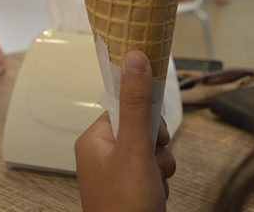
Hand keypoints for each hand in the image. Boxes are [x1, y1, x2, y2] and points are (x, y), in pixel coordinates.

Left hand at [75, 50, 174, 211]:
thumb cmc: (125, 205)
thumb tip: (135, 56)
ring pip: (151, 151)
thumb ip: (138, 103)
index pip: (126, 108)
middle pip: (141, 129)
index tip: (152, 136)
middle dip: (156, 148)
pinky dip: (159, 182)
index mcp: (94, 139)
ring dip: (160, 167)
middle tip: (151, 165)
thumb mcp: (135, 149)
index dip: (145, 120)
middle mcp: (102, 153)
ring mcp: (116, 172)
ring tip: (152, 186)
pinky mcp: (130, 187)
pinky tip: (154, 196)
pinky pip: (152, 171)